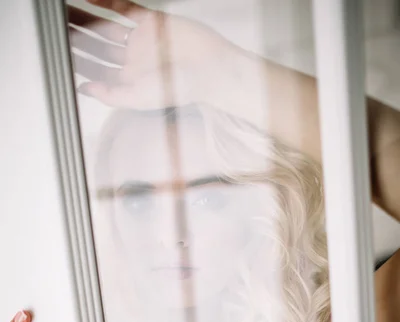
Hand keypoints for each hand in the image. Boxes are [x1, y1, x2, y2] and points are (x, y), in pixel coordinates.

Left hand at [69, 0, 241, 108]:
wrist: (209, 69)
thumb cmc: (179, 89)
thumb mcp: (138, 98)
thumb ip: (110, 95)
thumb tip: (84, 90)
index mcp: (130, 81)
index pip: (98, 71)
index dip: (79, 63)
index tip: (62, 56)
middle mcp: (133, 60)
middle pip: (99, 47)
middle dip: (79, 40)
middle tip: (59, 30)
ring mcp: (142, 40)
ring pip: (107, 26)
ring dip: (87, 19)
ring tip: (66, 12)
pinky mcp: (152, 22)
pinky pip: (125, 8)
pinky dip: (107, 3)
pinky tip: (91, 0)